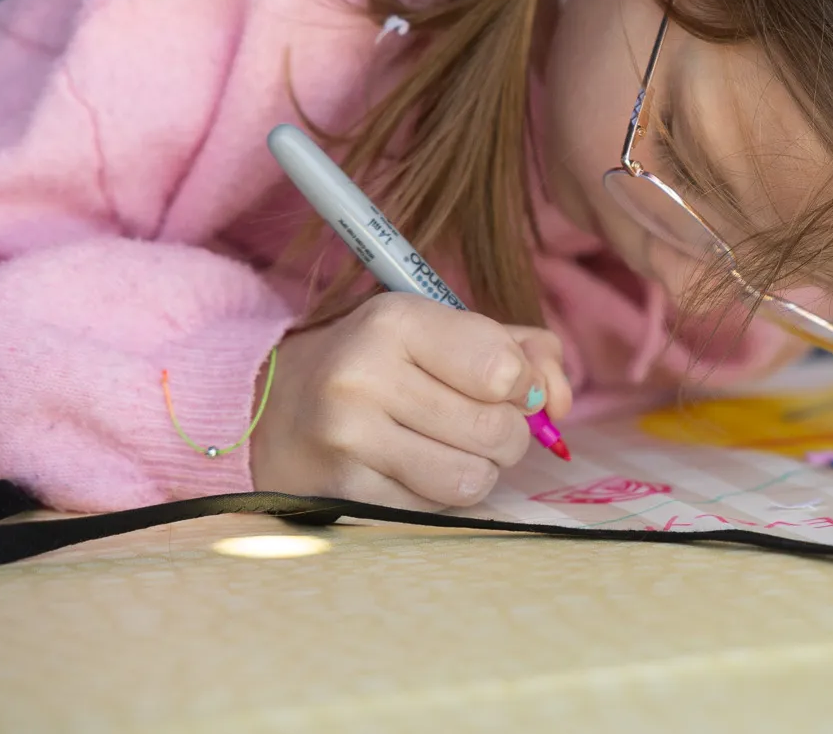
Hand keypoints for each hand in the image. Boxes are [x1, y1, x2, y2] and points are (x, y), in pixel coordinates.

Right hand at [252, 293, 573, 508]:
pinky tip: (413, 469)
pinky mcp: (341, 492)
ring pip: (472, 478)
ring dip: (479, 469)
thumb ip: (523, 351)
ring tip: (451, 448)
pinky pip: (435, 510)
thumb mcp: (445, 331)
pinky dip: (440, 496)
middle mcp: (364, 377)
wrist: (273, 405)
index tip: (508, 386)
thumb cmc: (383, 362)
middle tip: (481, 423)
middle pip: (496, 431)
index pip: (503, 369)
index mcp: (396, 321)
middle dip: (508, 434)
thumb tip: (559, 402)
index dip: (525, 386)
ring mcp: (347, 440)